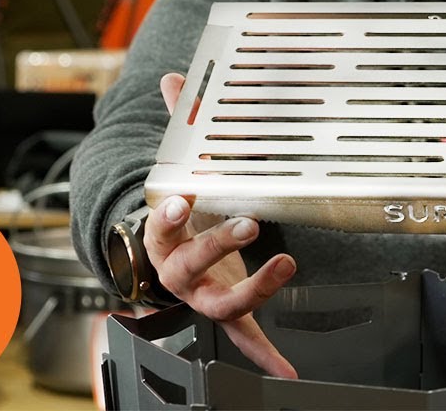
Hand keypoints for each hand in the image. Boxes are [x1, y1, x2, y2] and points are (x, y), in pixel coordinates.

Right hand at [145, 72, 298, 377]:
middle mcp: (178, 268)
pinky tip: (285, 367)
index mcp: (164, 231)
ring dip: (252, 286)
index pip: (160, 224)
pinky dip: (264, 352)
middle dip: (216, 243)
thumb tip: (174, 79)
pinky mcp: (226, 309)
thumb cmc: (180, 210)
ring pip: (218, 301)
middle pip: (187, 263)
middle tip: (248, 224)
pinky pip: (243, 335)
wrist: (167, 255)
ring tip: (284, 265)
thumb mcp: (179, 169)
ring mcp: (202, 293)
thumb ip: (180, 126)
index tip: (181, 199)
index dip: (169, 214)